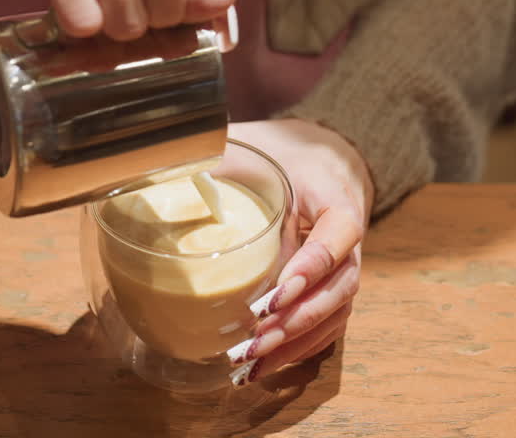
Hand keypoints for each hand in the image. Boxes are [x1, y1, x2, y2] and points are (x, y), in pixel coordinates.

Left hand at [222, 119, 373, 386]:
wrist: (318, 156)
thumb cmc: (281, 152)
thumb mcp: (254, 147)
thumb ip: (220, 164)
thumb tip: (165, 184)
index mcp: (336, 195)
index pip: (339, 234)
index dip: (312, 267)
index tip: (275, 293)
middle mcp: (349, 238)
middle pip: (339, 288)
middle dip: (296, 320)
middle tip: (254, 340)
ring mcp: (344, 267)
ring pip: (335, 315)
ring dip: (294, 344)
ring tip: (251, 364)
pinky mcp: (330, 289)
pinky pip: (324, 327)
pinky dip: (296, 351)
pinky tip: (261, 368)